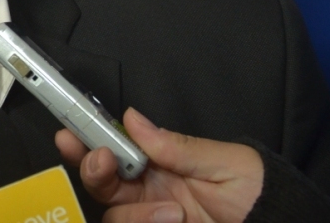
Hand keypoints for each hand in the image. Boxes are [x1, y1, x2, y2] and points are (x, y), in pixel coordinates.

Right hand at [55, 108, 263, 222]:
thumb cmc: (259, 195)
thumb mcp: (224, 163)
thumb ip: (176, 146)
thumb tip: (132, 116)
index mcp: (158, 166)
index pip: (112, 150)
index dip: (87, 141)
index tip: (70, 135)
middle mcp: (147, 195)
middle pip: (99, 183)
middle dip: (93, 171)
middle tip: (104, 163)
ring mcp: (151, 219)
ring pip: (112, 217)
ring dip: (134, 213)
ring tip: (173, 213)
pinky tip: (172, 222)